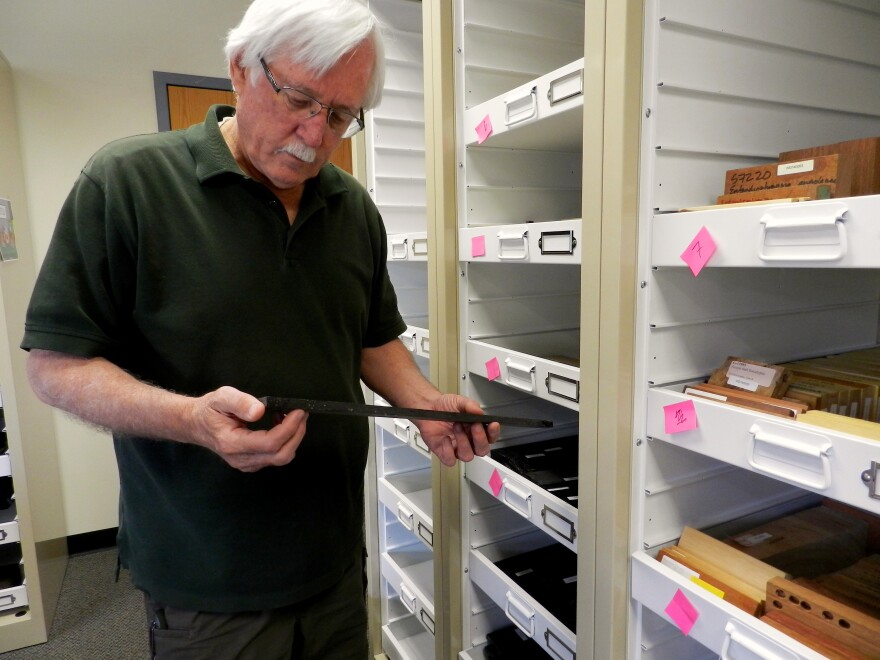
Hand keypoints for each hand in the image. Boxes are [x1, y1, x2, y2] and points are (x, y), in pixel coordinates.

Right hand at [189, 386, 307, 471]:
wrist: (196, 425)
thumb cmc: (209, 410)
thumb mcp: (221, 397)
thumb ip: (240, 402)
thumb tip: (260, 411)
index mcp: (233, 443)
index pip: (270, 443)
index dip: (289, 428)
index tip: (299, 411)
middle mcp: (241, 459)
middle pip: (281, 455)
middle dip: (297, 434)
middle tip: (302, 413)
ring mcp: (247, 464)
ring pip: (281, 458)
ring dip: (293, 437)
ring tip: (293, 417)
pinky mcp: (252, 463)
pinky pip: (275, 456)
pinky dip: (286, 441)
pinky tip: (281, 424)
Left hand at [414, 393, 500, 466]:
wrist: (429, 407)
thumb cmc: (446, 406)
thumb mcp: (460, 401)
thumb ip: (470, 406)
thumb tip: (479, 412)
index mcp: (477, 430)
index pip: (491, 437)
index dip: (493, 433)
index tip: (493, 424)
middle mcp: (469, 441)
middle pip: (482, 450)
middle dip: (480, 439)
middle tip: (474, 425)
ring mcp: (457, 448)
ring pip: (467, 456)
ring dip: (463, 442)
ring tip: (456, 426)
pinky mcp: (444, 452)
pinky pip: (450, 460)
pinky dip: (448, 450)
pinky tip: (445, 438)